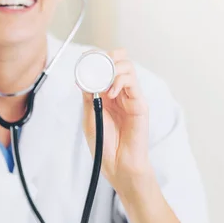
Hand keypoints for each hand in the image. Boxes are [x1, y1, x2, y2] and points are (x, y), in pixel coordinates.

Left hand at [81, 49, 150, 190]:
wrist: (117, 165)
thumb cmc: (104, 144)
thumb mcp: (89, 115)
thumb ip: (88, 94)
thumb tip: (83, 74)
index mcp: (106, 93)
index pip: (105, 66)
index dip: (96, 58)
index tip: (84, 59)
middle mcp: (120, 92)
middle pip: (120, 60)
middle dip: (107, 57)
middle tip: (96, 65)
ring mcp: (131, 97)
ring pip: (127, 67)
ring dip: (113, 68)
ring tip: (103, 82)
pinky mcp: (140, 104)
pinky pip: (132, 83)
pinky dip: (120, 81)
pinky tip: (112, 93)